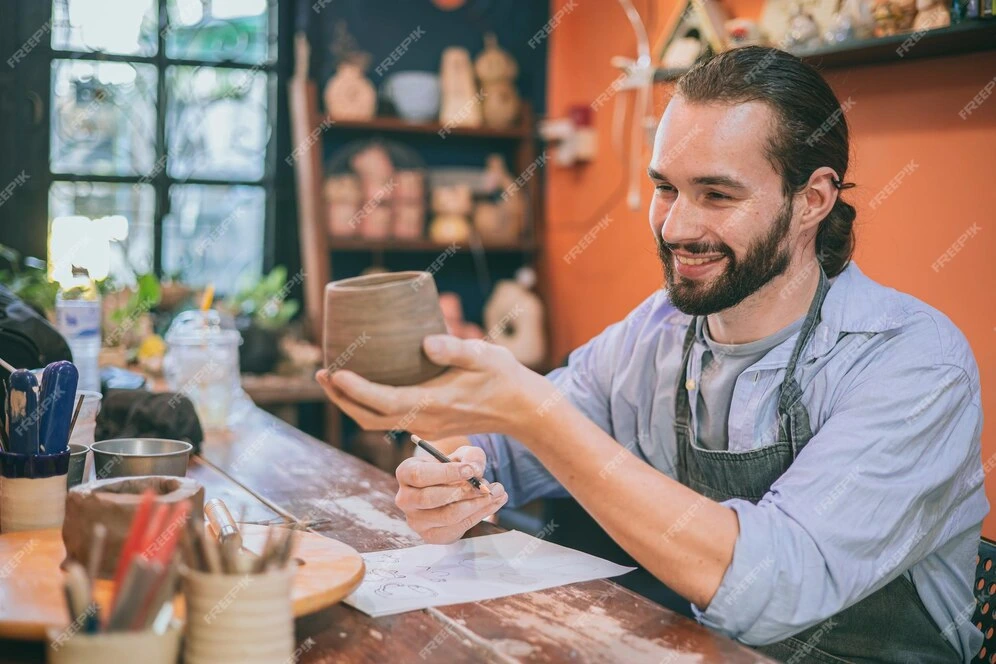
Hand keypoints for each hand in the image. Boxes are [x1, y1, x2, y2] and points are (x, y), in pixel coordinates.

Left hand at [315, 335, 553, 440]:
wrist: (524, 410)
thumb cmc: (505, 378)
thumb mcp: (485, 355)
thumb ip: (455, 349)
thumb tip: (425, 343)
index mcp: (434, 404)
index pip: (384, 401)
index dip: (355, 391)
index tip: (334, 373)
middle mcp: (425, 420)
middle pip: (370, 419)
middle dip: (341, 399)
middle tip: (321, 374)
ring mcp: (426, 425)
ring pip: (378, 421)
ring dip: (352, 404)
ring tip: (334, 380)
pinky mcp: (429, 423)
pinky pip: (390, 418)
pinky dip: (370, 405)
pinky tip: (365, 385)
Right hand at [395, 445, 507, 543]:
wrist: (449, 488)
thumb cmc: (452, 468)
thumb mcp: (462, 455)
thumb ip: (471, 457)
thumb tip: (476, 470)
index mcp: (406, 473)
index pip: (420, 475)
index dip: (446, 473)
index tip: (471, 471)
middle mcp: (405, 499)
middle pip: (430, 498)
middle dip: (462, 492)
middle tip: (485, 486)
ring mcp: (416, 521)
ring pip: (447, 516)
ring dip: (476, 505)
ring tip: (496, 493)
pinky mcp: (431, 536)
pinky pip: (457, 528)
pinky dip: (480, 515)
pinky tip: (493, 503)